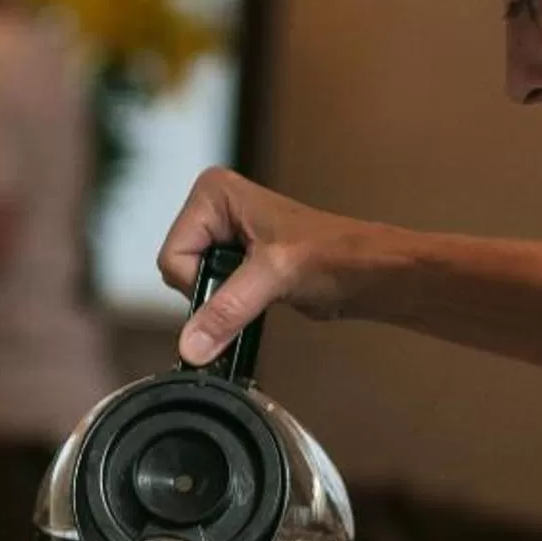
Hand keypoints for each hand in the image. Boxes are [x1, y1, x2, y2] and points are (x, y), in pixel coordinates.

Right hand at [158, 170, 377, 365]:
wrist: (369, 273)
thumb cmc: (335, 254)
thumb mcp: (274, 277)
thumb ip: (226, 310)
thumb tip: (191, 347)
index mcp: (213, 193)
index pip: (171, 256)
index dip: (200, 282)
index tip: (239, 281)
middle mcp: (214, 209)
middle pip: (179, 272)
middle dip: (212, 292)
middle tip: (254, 287)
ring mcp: (224, 236)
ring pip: (194, 288)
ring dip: (223, 303)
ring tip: (261, 292)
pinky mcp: (237, 263)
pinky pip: (213, 295)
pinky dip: (230, 308)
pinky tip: (258, 300)